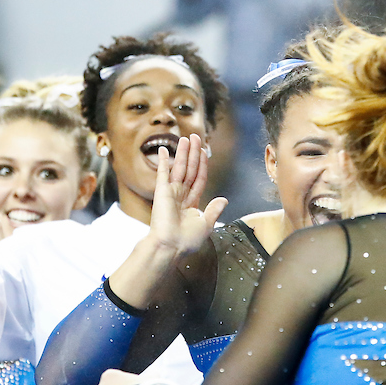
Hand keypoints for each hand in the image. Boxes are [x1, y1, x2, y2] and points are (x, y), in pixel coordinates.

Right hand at [146, 133, 228, 258]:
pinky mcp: (161, 192)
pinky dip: (164, 161)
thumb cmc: (187, 241)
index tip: (204, 150)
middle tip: (195, 137)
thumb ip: (214, 210)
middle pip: (190, 169)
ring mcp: (171, 193)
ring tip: (186, 138)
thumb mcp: (206, 225)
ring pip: (180, 168)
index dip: (203, 164)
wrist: (171, 247)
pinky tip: (166, 149)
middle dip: (194, 153)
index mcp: (192, 203)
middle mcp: (181, 195)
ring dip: (183, 153)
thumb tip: (224, 199)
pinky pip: (163, 173)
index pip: (199, 178)